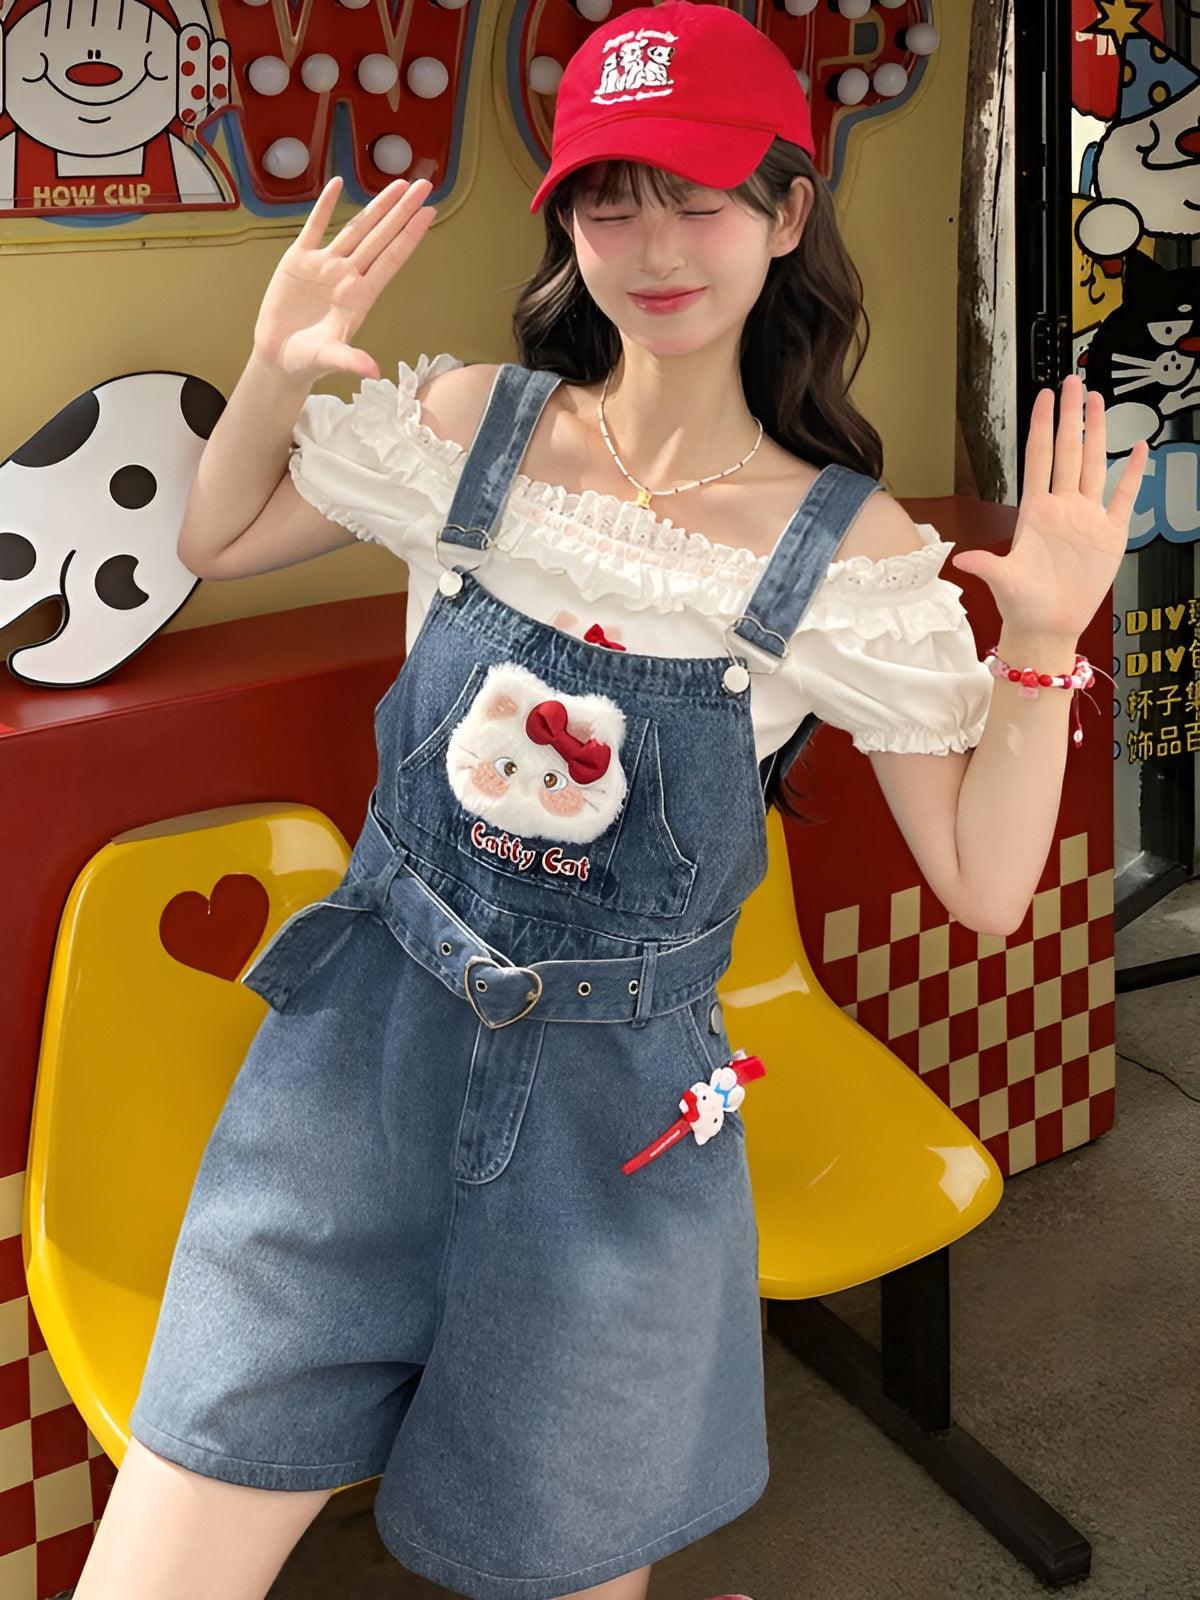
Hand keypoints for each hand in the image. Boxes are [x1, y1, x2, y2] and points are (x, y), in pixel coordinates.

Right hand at [253, 176, 435, 386]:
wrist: (278, 357)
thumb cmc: (308, 360)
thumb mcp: (329, 359)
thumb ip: (351, 360)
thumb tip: (372, 371)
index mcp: (359, 297)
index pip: (391, 259)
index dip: (410, 236)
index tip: (429, 213)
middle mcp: (347, 276)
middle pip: (381, 237)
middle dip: (402, 211)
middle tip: (424, 185)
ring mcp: (325, 266)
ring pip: (356, 229)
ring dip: (376, 206)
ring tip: (398, 184)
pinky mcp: (298, 261)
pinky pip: (314, 227)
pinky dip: (325, 207)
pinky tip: (338, 185)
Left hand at [951, 375, 1147, 645]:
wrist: (1049, 627)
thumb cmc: (1023, 605)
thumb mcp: (1004, 582)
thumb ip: (987, 567)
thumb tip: (960, 561)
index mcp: (1036, 513)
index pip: (1039, 458)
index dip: (1042, 426)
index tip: (1044, 397)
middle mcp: (1063, 508)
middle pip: (1067, 451)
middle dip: (1070, 416)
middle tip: (1072, 382)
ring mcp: (1087, 518)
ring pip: (1093, 464)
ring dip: (1097, 433)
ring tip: (1097, 401)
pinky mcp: (1110, 534)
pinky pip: (1124, 496)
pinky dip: (1132, 473)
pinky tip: (1137, 449)